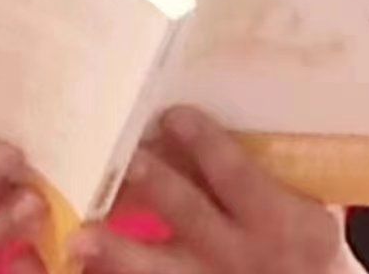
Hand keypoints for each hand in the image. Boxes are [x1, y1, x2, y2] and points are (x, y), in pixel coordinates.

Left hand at [70, 107, 355, 273]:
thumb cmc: (297, 237)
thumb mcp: (296, 204)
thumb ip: (255, 168)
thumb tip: (183, 111)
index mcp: (284, 218)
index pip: (240, 175)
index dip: (207, 144)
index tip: (175, 114)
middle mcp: (245, 251)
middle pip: (191, 214)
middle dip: (156, 185)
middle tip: (125, 160)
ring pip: (162, 268)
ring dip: (120, 250)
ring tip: (81, 236)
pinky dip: (108, 273)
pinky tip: (72, 264)